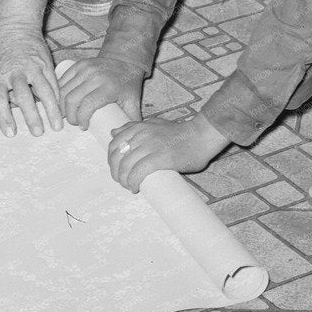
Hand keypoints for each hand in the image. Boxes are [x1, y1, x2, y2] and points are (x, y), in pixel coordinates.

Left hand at [0, 22, 61, 137]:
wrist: (15, 23)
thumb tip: (10, 105)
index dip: (4, 118)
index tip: (11, 133)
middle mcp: (15, 72)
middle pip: (24, 98)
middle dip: (32, 117)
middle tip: (38, 133)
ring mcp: (32, 67)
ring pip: (44, 91)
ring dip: (51, 110)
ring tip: (57, 125)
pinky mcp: (45, 62)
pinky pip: (53, 82)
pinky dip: (57, 96)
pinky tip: (61, 108)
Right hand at [58, 56, 144, 128]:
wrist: (125, 61)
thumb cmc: (128, 85)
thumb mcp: (133, 103)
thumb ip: (130, 122)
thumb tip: (122, 139)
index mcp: (109, 87)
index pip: (88, 105)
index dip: (81, 118)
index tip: (84, 126)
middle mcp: (96, 76)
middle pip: (72, 98)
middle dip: (70, 115)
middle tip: (74, 122)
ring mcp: (85, 68)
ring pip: (64, 90)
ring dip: (62, 105)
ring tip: (68, 114)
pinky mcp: (78, 64)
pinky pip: (62, 80)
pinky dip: (59, 93)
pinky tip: (62, 102)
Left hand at [106, 113, 231, 191]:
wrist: (200, 136)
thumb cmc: (179, 132)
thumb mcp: (153, 124)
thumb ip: (134, 126)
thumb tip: (113, 131)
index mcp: (139, 127)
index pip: (114, 144)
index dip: (111, 160)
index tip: (116, 169)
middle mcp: (142, 135)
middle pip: (117, 157)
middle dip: (116, 172)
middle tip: (121, 181)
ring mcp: (150, 146)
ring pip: (126, 166)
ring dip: (124, 180)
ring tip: (129, 186)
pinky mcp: (160, 158)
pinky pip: (138, 172)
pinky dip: (133, 182)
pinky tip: (135, 188)